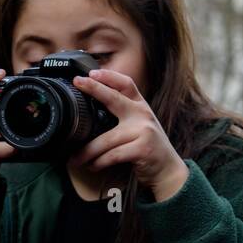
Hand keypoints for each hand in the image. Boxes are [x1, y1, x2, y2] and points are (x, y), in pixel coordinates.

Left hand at [71, 69, 189, 199]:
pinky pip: (112, 155)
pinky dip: (99, 162)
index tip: (91, 72)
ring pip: (106, 139)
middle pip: (114, 98)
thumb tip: (91, 114)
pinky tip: (92, 166)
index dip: (109, 76)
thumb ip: (123, 117)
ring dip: (87, 151)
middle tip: (77, 84)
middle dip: (94, 88)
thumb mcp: (139, 127)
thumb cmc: (147, 149)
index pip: (126, 84)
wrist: (168, 170)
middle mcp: (143, 114)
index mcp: (140, 107)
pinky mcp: (142, 149)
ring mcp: (144, 131)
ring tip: (75, 158)